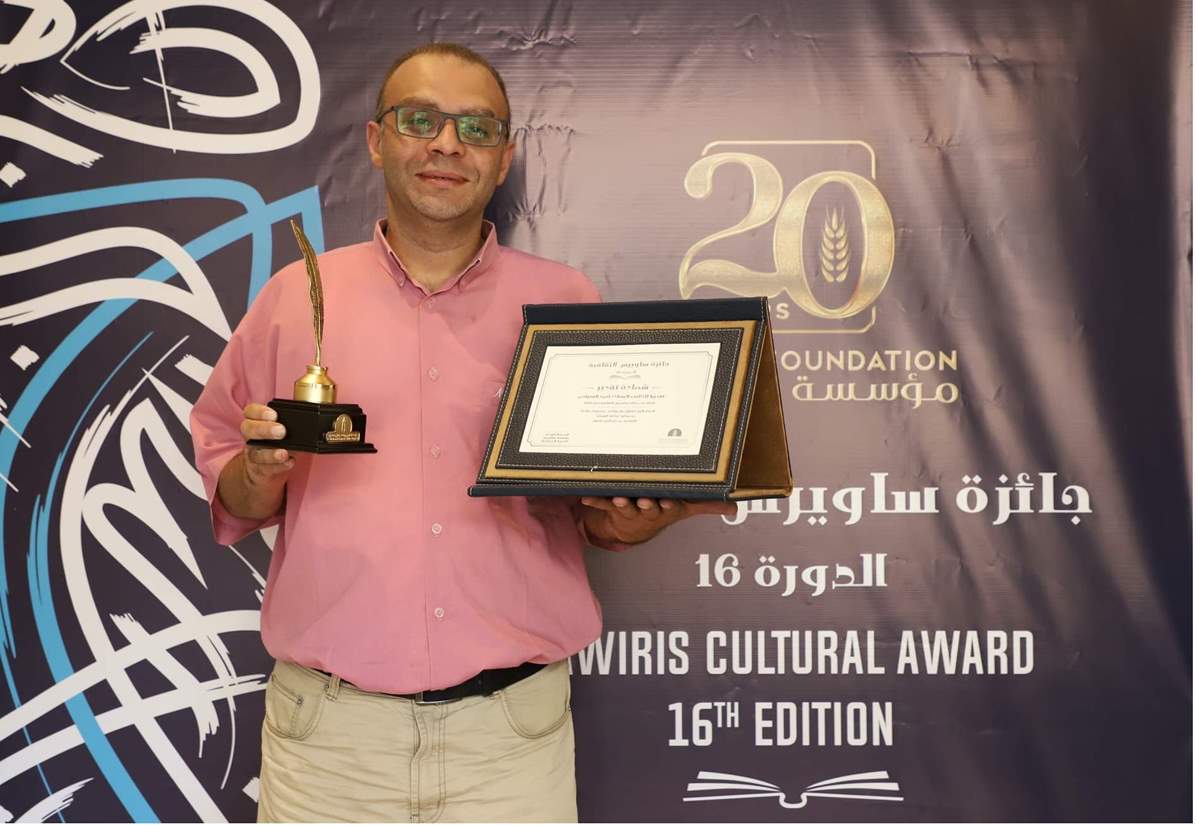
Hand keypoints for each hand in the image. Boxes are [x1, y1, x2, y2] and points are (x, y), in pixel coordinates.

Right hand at [239, 402, 293, 486]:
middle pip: (248, 429)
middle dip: (264, 429)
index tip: (274, 414)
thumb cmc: (278, 443)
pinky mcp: (258, 470)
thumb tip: (314, 416)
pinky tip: (289, 462)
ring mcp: (253, 454)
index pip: (250, 412)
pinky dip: (279, 466)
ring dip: (271, 454)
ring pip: (255, 453)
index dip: (259, 412)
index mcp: (256, 422)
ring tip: (284, 453)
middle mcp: (251, 437)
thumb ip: (295, 421)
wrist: (264, 469)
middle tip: (281, 431)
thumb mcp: (285, 429)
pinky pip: (265, 469)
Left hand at [578, 496, 737, 545]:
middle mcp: (646, 511)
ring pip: (625, 507)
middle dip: (646, 505)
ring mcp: (628, 510)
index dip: (666, 506)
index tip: (667, 502)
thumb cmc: (661, 511)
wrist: (633, 529)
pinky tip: (585, 497)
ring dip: (622, 504)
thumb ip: (708, 505)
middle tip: (645, 500)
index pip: (667, 508)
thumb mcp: (685, 508)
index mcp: (664, 509)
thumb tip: (735, 507)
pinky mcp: (612, 508)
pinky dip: (595, 501)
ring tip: (618, 499)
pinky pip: (602, 504)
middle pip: (647, 508)